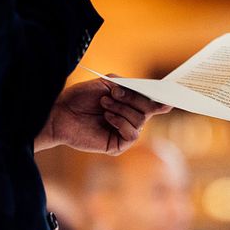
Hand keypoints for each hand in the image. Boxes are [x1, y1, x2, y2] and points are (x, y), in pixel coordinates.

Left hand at [34, 77, 171, 153]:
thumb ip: (127, 85)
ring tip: (104, 104)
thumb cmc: (80, 97)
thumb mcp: (106, 84)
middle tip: (114, 94)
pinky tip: (107, 117)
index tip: (168, 98)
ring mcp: (124, 132)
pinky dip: (121, 122)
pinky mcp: (117, 145)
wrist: (60, 112)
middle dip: (133, 99)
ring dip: (123, 109)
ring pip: (140, 120)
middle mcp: (130, 118)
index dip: (162, 100)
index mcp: (129, 103)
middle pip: (149, 110)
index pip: (152, 102)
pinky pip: (132, 134)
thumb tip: (147, 91)